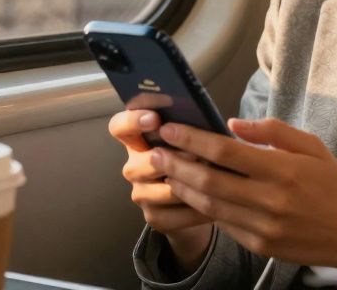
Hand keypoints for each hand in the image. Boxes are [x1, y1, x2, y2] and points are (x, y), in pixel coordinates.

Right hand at [107, 110, 212, 270]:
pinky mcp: (153, 218)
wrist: (198, 200)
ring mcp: (141, 193)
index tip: (155, 119)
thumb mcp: (193, 140)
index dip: (132, 121)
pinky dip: (197, 211)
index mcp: (138, 140)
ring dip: (191, 186)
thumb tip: (208, 118)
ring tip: (216, 180)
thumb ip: (191, 129)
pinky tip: (216, 206)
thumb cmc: (196, 160)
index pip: (119, 127)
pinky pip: (174, 216)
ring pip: (164, 191)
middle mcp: (134, 167)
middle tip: (199, 155)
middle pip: (141, 163)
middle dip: (174, 160)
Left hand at [153, 118, 336, 287]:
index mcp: (283, 170)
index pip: (226, 152)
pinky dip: (203, 207)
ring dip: (182, 187)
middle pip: (209, 180)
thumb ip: (273, 132)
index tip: (172, 129)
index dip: (193, 140)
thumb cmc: (333, 185)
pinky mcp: (259, 246)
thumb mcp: (312, 146)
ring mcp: (263, 227)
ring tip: (165, 171)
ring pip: (210, 205)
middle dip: (176, 164)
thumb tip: (232, 124)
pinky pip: (223, 224)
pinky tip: (190, 193)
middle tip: (155, 151)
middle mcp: (270, 200)